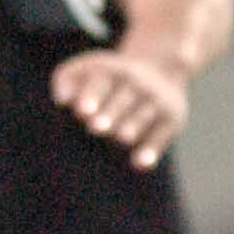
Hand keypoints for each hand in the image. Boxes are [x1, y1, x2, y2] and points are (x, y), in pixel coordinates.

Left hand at [50, 46, 188, 168]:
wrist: (161, 71)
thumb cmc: (108, 80)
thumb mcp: (88, 69)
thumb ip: (66, 81)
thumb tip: (61, 102)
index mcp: (113, 70)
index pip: (101, 83)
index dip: (91, 96)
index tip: (80, 111)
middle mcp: (138, 83)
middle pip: (122, 100)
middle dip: (110, 113)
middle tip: (96, 127)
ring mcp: (157, 101)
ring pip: (142, 117)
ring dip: (132, 126)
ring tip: (121, 137)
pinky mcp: (172, 121)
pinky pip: (161, 137)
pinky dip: (151, 150)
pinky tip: (139, 164)